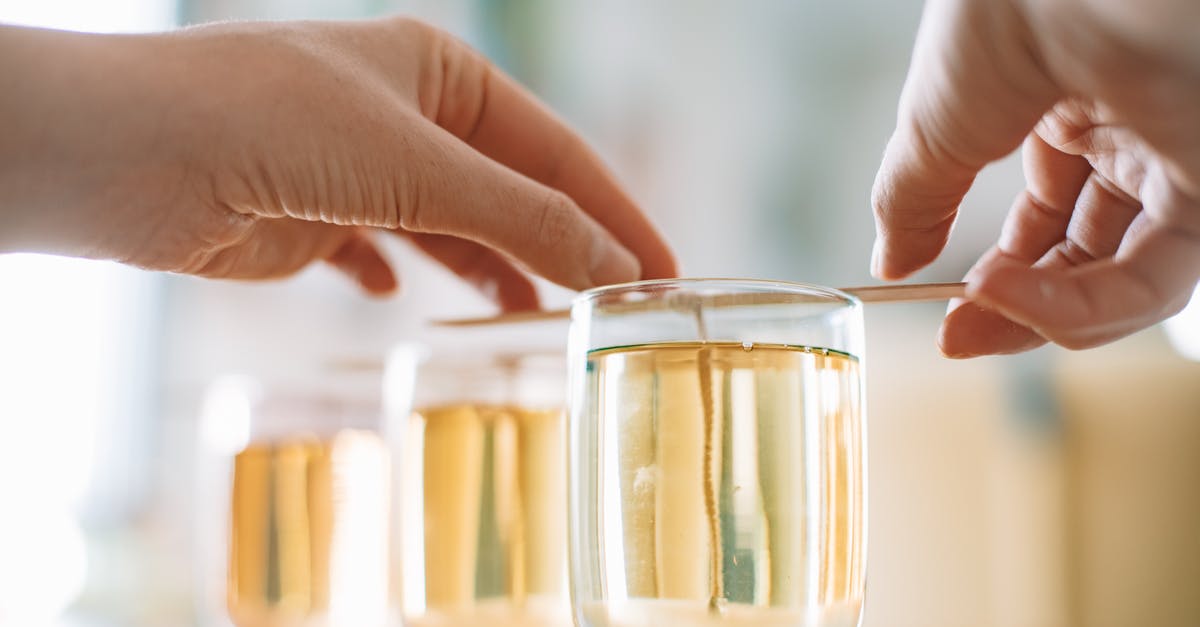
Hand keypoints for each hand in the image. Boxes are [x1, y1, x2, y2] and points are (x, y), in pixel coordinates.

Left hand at [0, 18, 675, 309]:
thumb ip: (523, 219)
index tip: (664, 273)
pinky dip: (399, 275)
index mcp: (443, 73)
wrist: (131, 156)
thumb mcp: (420, 166)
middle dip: (560, 248)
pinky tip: (398, 297)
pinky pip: (380, 251)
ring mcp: (359, 167)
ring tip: (529, 319)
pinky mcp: (312, 219)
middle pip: (511, 191)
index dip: (616, 213)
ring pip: (452, 228)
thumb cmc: (274, 126)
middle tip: (612, 310)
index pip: (558, 151)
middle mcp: (405, 114)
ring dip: (490, 270)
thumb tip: (615, 267)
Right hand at [871, 0, 1199, 355]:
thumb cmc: (997, 17)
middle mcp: (1133, 138)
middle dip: (1016, 309)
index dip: (998, 271)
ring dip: (1042, 315)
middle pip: (1086, 258)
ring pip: (1124, 283)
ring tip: (979, 313)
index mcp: (1071, 109)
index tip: (945, 308)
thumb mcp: (932, 127)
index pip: (1049, 216)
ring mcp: (1176, 161)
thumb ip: (913, 201)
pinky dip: (1079, 306)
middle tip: (960, 336)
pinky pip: (1153, 279)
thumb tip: (892, 259)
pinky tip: (1010, 296)